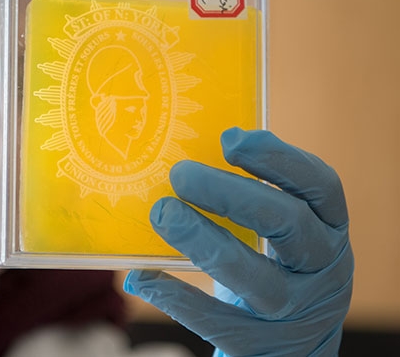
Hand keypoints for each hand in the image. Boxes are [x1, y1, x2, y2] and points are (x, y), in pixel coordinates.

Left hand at [123, 127, 353, 355]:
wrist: (292, 350)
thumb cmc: (275, 272)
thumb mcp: (280, 235)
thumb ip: (250, 200)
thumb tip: (186, 159)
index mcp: (330, 228)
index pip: (320, 185)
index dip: (278, 158)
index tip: (230, 138)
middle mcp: (324, 268)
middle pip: (288, 223)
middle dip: (232, 194)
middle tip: (181, 174)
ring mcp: (296, 312)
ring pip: (255, 276)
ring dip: (204, 240)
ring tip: (162, 214)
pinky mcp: (263, 345)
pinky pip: (216, 321)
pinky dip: (177, 296)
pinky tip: (143, 276)